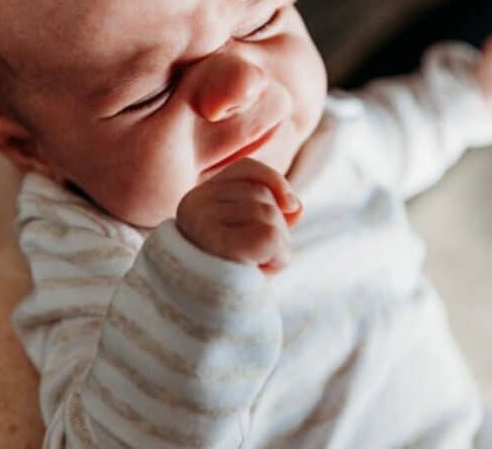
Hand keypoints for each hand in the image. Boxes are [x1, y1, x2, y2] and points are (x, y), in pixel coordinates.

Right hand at [176, 158, 302, 271]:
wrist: (195, 321)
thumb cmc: (224, 281)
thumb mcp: (246, 244)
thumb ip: (270, 219)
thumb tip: (297, 207)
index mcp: (198, 198)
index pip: (246, 170)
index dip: (275, 182)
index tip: (293, 206)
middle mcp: (194, 204)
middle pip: (264, 198)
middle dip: (277, 230)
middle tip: (256, 261)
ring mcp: (201, 222)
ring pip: (270, 217)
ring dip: (278, 249)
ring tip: (253, 270)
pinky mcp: (215, 242)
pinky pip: (269, 237)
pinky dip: (276, 260)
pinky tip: (258, 274)